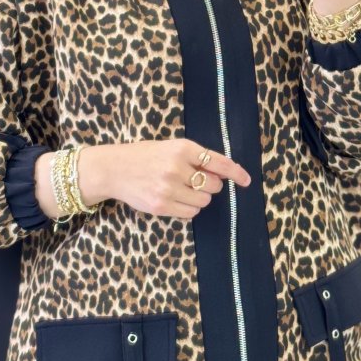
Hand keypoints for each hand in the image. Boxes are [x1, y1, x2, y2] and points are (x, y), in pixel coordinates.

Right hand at [101, 139, 251, 220]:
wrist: (113, 169)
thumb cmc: (145, 156)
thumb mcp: (170, 148)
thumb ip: (195, 158)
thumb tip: (222, 175)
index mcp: (181, 148)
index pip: (218, 162)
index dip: (236, 172)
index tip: (246, 180)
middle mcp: (176, 167)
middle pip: (213, 185)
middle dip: (209, 185)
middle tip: (194, 181)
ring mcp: (168, 188)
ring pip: (203, 201)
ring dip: (199, 198)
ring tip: (182, 190)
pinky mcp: (161, 206)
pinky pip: (190, 213)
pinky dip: (189, 208)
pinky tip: (175, 199)